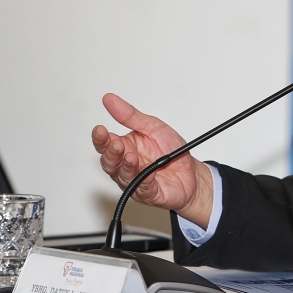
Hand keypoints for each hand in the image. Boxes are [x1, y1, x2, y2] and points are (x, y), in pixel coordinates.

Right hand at [91, 93, 213, 227]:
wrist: (191, 171)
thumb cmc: (171, 150)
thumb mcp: (153, 127)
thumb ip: (131, 116)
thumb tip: (110, 100)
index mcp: (126, 147)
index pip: (106, 143)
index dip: (101, 138)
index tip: (100, 130)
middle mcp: (127, 166)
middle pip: (110, 162)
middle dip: (111, 153)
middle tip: (116, 144)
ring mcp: (136, 181)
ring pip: (124, 177)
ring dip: (127, 167)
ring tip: (132, 157)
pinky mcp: (150, 193)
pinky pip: (145, 188)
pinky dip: (145, 181)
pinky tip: (147, 173)